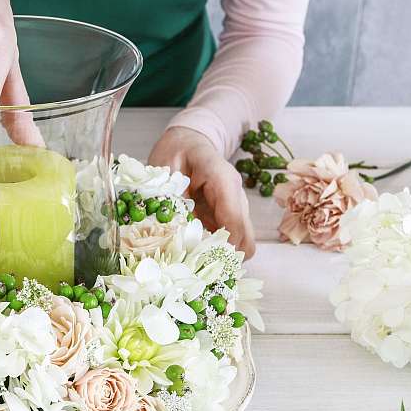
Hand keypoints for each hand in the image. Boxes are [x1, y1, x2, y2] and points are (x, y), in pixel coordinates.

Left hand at [148, 127, 255, 257]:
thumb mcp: (165, 168)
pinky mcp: (228, 218)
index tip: (199, 262)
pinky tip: (193, 255)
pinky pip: (230, 242)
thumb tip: (171, 231)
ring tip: (191, 263)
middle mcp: (236, 197)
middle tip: (193, 267)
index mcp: (223, 181)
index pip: (234, 221)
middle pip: (245, 240)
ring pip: (241, 245)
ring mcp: (236, 209)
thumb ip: (170, 197)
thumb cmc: (176, 152)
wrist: (188, 142)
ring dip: (219, 258)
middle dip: (222, 259)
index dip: (220, 247)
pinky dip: (215, 252)